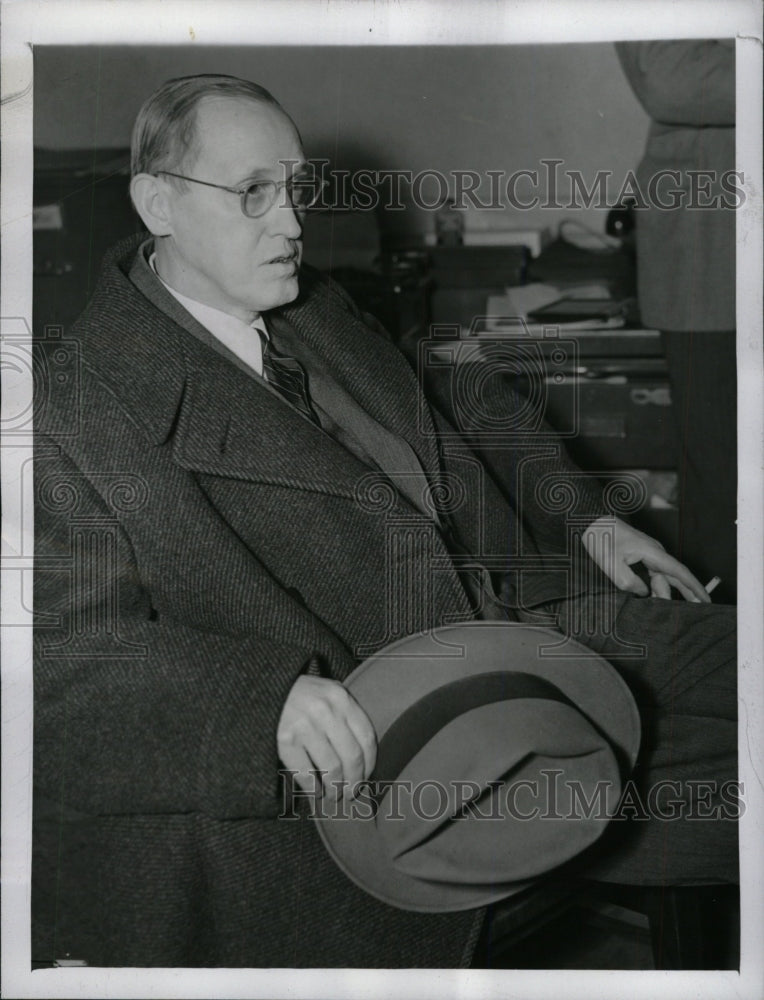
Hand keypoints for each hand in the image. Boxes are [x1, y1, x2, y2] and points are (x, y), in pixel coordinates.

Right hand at [277, 674, 376, 798]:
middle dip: (354, 781)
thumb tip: (362, 754)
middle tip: (351, 793)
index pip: (366, 737)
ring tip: (333, 795)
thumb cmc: (298, 695)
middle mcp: (325, 711)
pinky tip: (316, 792)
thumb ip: (344, 713)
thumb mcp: (326, 692)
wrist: (261, 689)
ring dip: (335, 789)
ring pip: (332, 768)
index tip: (366, 777)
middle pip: (352, 756)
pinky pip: (307, 774)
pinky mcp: (284, 740)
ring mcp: (305, 725)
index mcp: (340, 698)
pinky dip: (314, 789)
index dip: (369, 763)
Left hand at [582, 516, 710, 602]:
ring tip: (661, 610)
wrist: (592, 523)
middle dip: (687, 593)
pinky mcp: (641, 556)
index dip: (694, 587)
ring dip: (663, 592)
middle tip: (697, 610)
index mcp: (653, 552)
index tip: (705, 599)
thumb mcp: (611, 563)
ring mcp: (649, 554)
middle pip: (675, 577)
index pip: (680, 572)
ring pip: (663, 577)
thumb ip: (629, 581)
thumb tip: (643, 592)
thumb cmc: (601, 539)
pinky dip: (655, 586)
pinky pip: (653, 574)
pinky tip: (653, 597)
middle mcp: (655, 553)